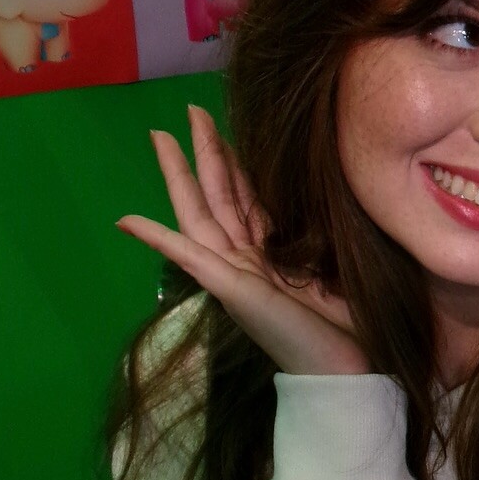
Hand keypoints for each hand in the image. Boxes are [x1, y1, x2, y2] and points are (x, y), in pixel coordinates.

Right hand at [117, 105, 369, 375]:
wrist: (349, 369)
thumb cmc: (351, 324)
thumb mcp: (338, 265)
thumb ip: (320, 236)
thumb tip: (328, 198)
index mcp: (271, 253)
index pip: (246, 196)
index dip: (233, 160)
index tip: (223, 125)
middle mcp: (247, 259)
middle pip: (217, 194)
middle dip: (204, 151)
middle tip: (189, 110)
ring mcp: (234, 273)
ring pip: (199, 212)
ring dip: (179, 175)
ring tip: (160, 138)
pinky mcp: (230, 289)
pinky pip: (188, 256)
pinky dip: (157, 237)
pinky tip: (127, 219)